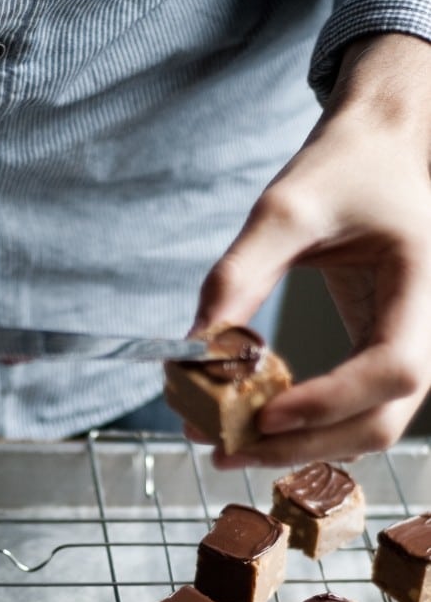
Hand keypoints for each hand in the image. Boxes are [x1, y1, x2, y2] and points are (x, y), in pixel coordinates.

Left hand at [191, 33, 430, 467]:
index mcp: (421, 284)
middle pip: (381, 420)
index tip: (263, 415)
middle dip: (303, 445)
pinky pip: (351, 412)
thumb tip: (194, 348)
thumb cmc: (345, 169)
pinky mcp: (379, 358)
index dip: (329, 403)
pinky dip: (304, 430)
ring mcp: (406, 349)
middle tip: (226, 449)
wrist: (378, 152)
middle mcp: (426, 329)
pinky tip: (251, 426)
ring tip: (227, 446)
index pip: (393, 369)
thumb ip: (241, 273)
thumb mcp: (287, 206)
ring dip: (299, 448)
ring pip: (367, 428)